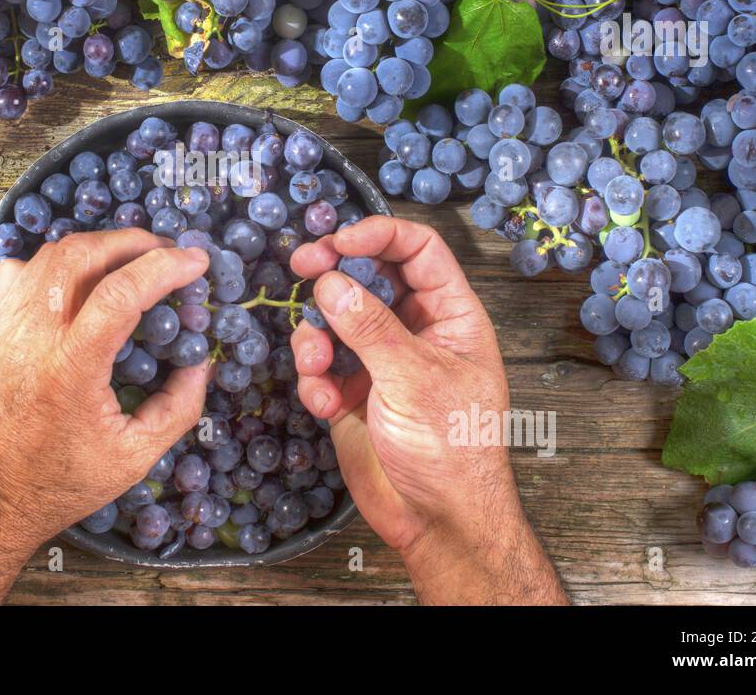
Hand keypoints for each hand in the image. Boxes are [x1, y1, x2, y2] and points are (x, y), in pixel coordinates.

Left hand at [0, 229, 210, 604]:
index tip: (196, 262)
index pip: (121, 291)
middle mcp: (29, 338)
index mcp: (69, 369)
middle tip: (165, 252)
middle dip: (132, 243)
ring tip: (127, 262)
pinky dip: (53, 264)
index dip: (166, 267)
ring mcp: (0, 328)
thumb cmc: (56, 485)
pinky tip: (75, 281)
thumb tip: (200, 362)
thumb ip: (178, 407)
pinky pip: (17, 273)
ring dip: (95, 248)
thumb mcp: (133, 457)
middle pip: (83, 255)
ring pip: (48, 256)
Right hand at [289, 216, 564, 604]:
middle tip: (302, 267)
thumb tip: (331, 281)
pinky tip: (323, 404)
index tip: (339, 241)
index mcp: (451, 315)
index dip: (379, 235)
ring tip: (315, 365)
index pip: (417, 250)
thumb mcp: (414, 378)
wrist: (437, 521)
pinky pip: (322, 364)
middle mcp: (415, 330)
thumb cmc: (452, 450)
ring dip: (317, 337)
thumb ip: (369, 327)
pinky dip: (314, 378)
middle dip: (334, 274)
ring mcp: (382, 361)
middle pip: (369, 277)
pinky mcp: (352, 392)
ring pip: (336, 319)